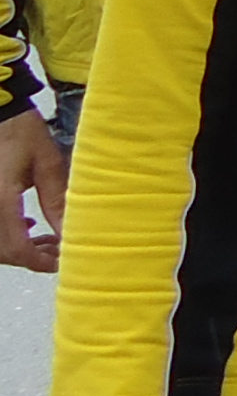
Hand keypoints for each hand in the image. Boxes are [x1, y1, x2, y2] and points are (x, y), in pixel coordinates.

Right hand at [0, 107, 67, 272]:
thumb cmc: (21, 132)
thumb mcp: (47, 163)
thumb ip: (57, 200)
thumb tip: (70, 232)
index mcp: (1, 198)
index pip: (15, 248)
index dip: (38, 262)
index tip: (60, 263)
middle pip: (3, 252)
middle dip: (31, 258)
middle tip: (60, 252)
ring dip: (19, 249)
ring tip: (49, 240)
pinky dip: (8, 235)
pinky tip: (28, 226)